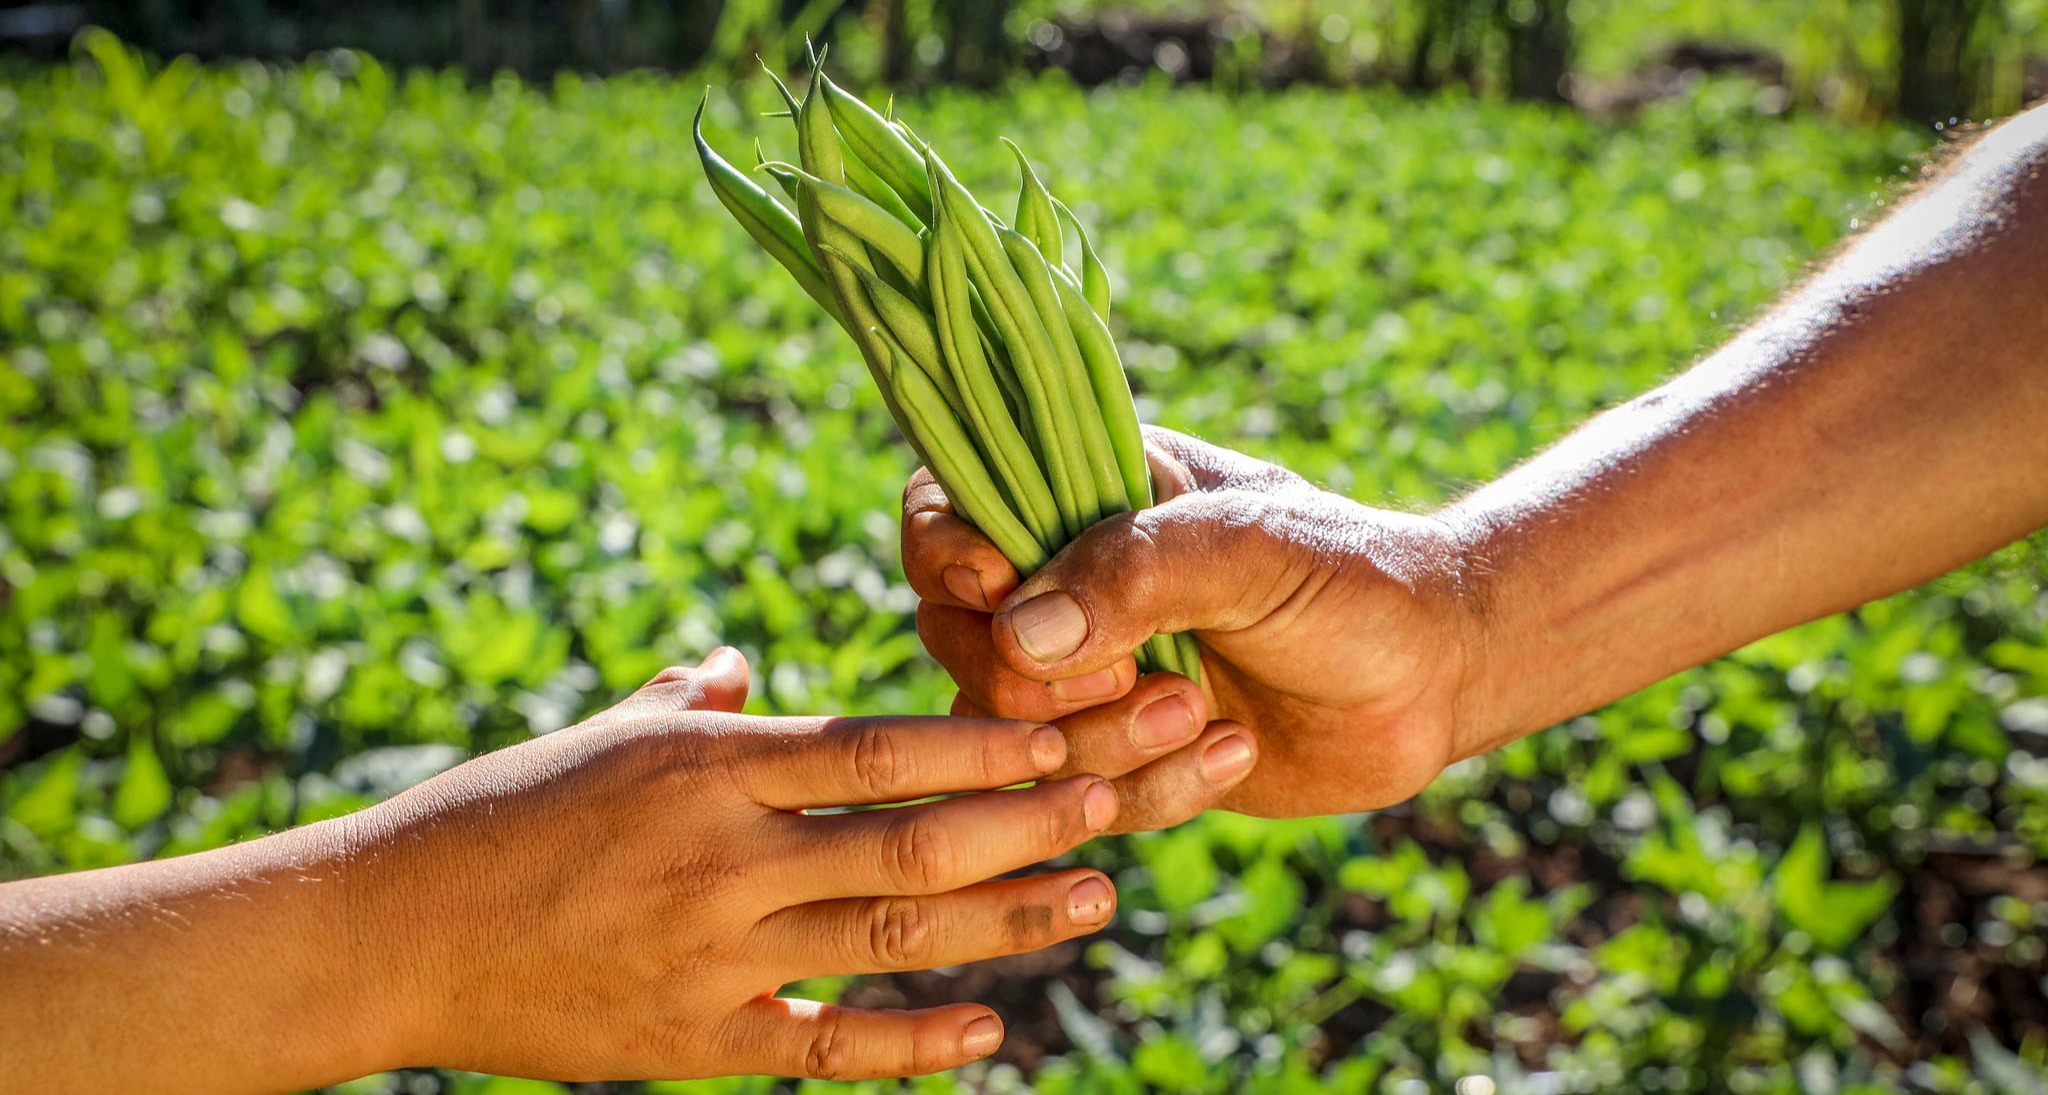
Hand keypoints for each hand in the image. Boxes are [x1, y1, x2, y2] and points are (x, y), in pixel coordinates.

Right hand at [346, 647, 1120, 1081]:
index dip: (986, 739)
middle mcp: (723, 853)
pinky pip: (827, 1044)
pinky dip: (913, 1042)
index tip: (1071, 725)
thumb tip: (740, 666)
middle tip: (1122, 801)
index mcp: (706, 763)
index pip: (879, 744)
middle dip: (1031, 820)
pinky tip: (990, 1031)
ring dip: (1005, 920)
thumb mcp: (600, 733)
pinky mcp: (693, 1039)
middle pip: (913, 839)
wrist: (384, 934)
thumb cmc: (496, 814)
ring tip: (1093, 898)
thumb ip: (688, 698)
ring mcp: (713, 953)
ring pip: (892, 936)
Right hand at [903, 427, 1479, 822]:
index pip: (945, 506)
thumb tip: (1020, 630)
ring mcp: (1084, 679)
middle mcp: (1064, 586)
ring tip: (1204, 716)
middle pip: (956, 636)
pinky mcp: (1118, 760)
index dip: (948, 553)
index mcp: (1081, 497)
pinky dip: (1152, 789)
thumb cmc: (1350, 579)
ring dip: (1105, 742)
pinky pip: (1078, 799)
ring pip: (1006, 735)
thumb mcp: (1250, 549)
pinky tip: (1231, 751)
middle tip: (1139, 677)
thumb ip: (1136, 572)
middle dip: (1038, 682)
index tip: (1001, 586)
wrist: (1434, 677)